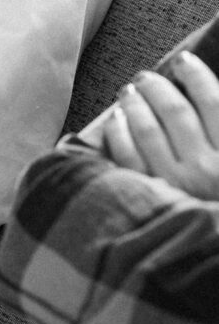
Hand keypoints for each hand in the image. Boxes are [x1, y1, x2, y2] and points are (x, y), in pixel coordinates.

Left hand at [100, 56, 218, 199]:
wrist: (208, 262)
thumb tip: (209, 100)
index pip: (214, 101)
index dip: (197, 75)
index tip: (184, 61)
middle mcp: (206, 168)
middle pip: (176, 111)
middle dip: (158, 87)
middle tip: (147, 76)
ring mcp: (174, 185)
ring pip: (147, 129)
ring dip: (135, 103)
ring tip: (129, 91)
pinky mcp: (148, 200)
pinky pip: (126, 156)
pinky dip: (118, 132)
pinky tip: (115, 120)